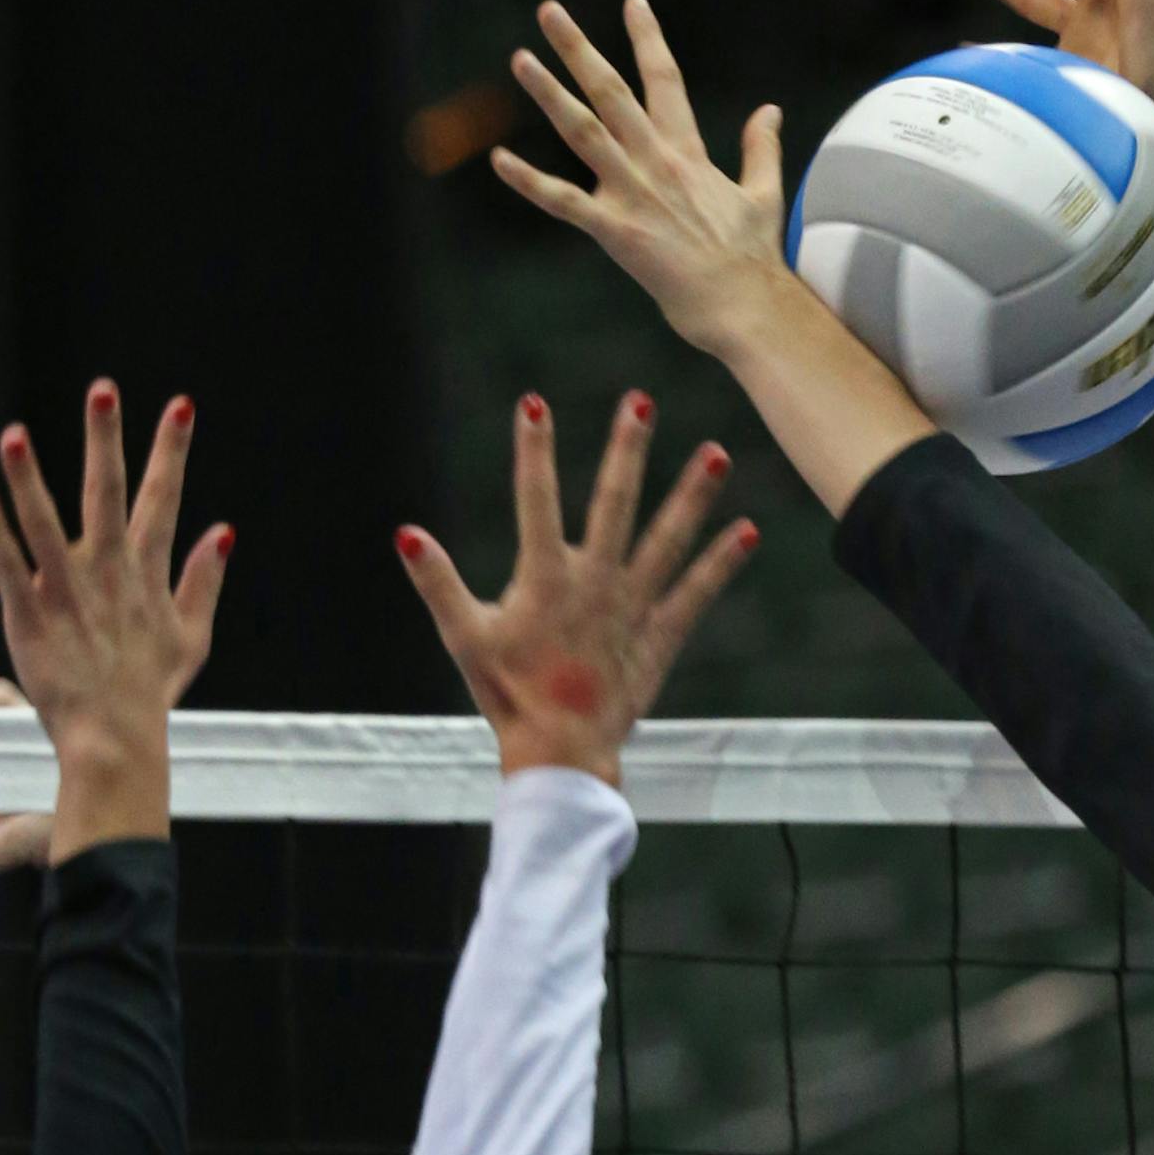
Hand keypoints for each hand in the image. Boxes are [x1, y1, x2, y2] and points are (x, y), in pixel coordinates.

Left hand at [0, 383, 232, 766]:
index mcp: (145, 573)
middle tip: (102, 390)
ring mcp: (66, 593)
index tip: (180, 405)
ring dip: (30, 477)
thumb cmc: (149, 691)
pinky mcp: (28, 616)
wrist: (114, 740)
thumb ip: (203, 581)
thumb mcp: (190, 637)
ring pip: (46, 523)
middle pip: (107, 494)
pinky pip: (8, 565)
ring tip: (14, 432)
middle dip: (106, 440)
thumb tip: (223, 532)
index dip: (172, 451)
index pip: (163, 499)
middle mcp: (107, 573)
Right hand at [393, 391, 755, 783]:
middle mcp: (595, 583)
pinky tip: (747, 531)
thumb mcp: (464, 637)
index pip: (535, 500)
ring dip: (692, 494)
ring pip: (667, 539)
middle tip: (641, 402)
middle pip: (614, 503)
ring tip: (717, 452)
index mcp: (545, 579)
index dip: (532, 450)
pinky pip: (695, 594)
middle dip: (627, 449)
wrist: (560, 751)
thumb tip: (406, 534)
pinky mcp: (658, 637)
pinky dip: (720, 564)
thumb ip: (437, 582)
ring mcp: (633, 607)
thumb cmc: (507, 695)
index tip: (533, 403)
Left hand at [493, 0, 787, 358]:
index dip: (647, 38)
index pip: (664, 79)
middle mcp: (656, 160)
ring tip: (520, 59)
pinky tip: (499, 160)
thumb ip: (760, 146)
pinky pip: (562, 201)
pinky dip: (529, 181)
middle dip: (578, 48)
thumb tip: (769, 110)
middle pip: (611, 90)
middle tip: (549, 11)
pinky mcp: (615, 230)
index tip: (632, 1)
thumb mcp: (763, 191)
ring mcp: (633, 192)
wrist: (743, 302)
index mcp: (688, 150)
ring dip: (549, 92)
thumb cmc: (752, 255)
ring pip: (582, 130)